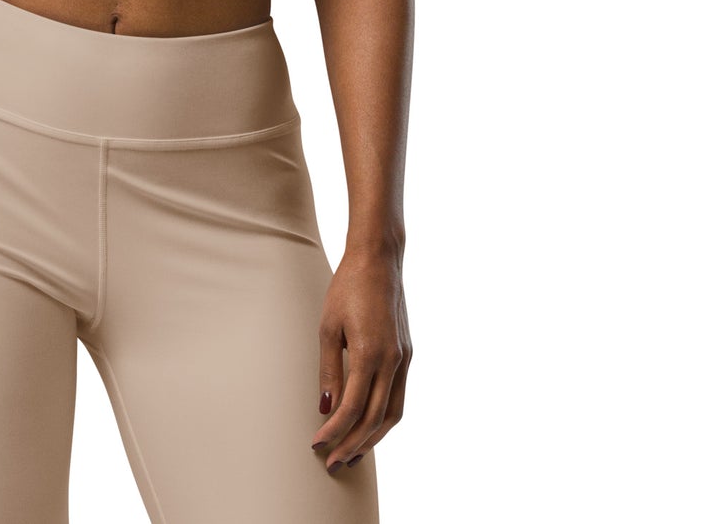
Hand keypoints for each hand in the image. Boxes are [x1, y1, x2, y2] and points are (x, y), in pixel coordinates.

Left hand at [310, 245, 410, 472]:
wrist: (379, 260)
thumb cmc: (347, 288)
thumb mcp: (328, 326)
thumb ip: (329, 369)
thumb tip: (326, 408)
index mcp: (371, 353)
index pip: (353, 407)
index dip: (335, 430)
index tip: (317, 443)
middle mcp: (393, 361)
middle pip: (376, 418)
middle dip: (354, 444)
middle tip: (333, 464)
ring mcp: (405, 358)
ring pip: (393, 413)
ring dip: (373, 437)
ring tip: (352, 454)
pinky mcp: (408, 354)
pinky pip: (399, 396)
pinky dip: (384, 417)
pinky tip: (369, 425)